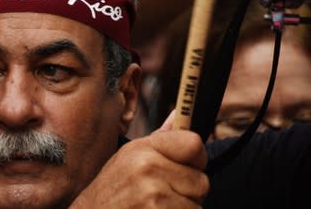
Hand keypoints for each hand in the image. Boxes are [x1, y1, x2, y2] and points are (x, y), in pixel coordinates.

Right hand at [71, 128, 208, 207]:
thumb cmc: (113, 188)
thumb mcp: (130, 156)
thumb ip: (161, 138)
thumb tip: (178, 113)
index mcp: (144, 148)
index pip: (194, 144)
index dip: (197, 158)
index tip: (189, 166)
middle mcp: (148, 168)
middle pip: (201, 181)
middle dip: (189, 191)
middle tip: (166, 193)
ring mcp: (153, 196)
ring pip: (196, 205)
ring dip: (183, 208)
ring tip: (158, 206)